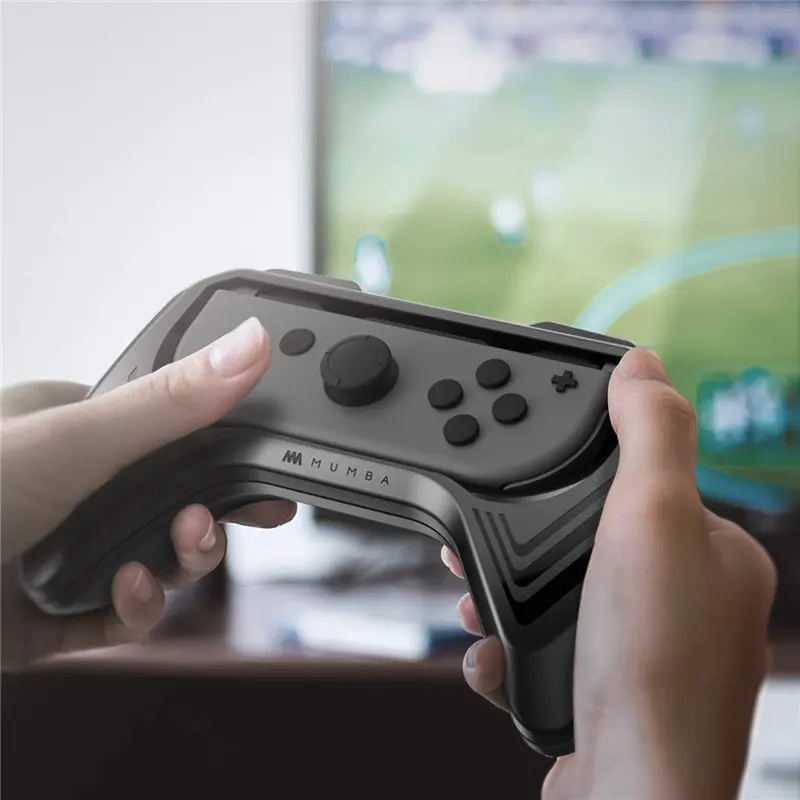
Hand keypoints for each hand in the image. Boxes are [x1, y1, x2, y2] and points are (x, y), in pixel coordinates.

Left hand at [1, 317, 295, 666]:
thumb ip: (171, 400)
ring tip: (172, 554)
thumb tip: (249, 343)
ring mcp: (60, 553)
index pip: (170, 436)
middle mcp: (68, 491)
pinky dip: (136, 606)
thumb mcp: (76, 438)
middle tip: (224, 520)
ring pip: (153, 561)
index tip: (265, 474)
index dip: (222, 454)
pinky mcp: (52, 615)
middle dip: (206, 518)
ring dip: (177, 562)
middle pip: (169, 505)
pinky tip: (130, 591)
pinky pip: (119, 613)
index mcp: (72, 430)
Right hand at [442, 349, 776, 799]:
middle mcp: (685, 602)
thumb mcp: (650, 520)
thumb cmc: (650, 668)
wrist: (625, 797)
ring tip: (472, 599)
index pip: (642, 480)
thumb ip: (651, 433)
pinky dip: (511, 644)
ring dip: (504, 593)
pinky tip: (496, 656)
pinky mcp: (602, 691)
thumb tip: (643, 364)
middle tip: (477, 543)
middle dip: (523, 539)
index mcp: (714, 554)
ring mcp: (642, 651)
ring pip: (556, 591)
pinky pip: (544, 644)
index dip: (579, 468)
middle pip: (584, 538)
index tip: (527, 466)